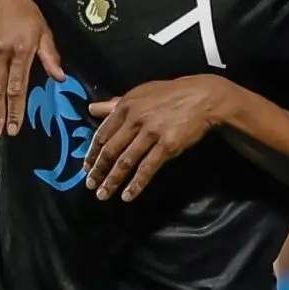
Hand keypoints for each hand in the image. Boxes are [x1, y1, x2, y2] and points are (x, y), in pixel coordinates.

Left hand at [82, 75, 230, 201]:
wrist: (202, 97)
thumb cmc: (169, 95)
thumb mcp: (140, 94)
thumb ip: (115, 104)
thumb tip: (91, 109)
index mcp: (125, 106)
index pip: (102, 134)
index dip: (92, 153)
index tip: (86, 168)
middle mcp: (135, 120)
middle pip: (111, 150)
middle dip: (98, 171)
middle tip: (90, 185)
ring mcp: (151, 133)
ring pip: (126, 162)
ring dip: (112, 181)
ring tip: (103, 195)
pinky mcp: (167, 146)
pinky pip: (147, 168)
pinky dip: (136, 184)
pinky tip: (128, 195)